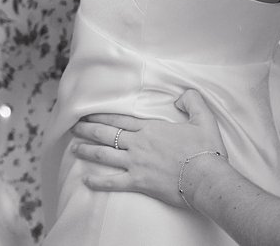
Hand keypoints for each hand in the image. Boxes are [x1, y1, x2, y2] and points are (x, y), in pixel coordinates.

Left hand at [71, 90, 229, 208]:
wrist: (206, 178)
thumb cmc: (205, 150)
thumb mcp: (204, 118)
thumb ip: (192, 101)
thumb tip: (181, 97)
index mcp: (151, 128)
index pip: (119, 119)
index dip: (101, 116)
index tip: (87, 113)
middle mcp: (138, 144)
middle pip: (106, 134)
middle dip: (87, 129)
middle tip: (73, 127)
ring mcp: (136, 163)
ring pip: (104, 155)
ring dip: (86, 151)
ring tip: (73, 148)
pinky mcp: (138, 182)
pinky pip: (113, 182)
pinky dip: (98, 182)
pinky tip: (86, 182)